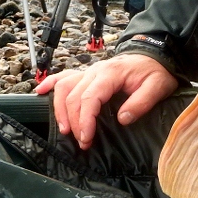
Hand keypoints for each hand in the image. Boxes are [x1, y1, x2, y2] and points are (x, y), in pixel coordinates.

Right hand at [35, 53, 177, 148]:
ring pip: (64, 86)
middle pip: (73, 95)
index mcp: (111, 73)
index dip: (85, 120)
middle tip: (82, 142)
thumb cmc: (156, 72)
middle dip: (74, 121)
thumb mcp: (158, 87)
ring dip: (60, 109)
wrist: (155, 55)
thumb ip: (141, 103)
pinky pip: (64, 76)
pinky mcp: (87, 73)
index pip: (90, 97)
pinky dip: (51, 84)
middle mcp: (96, 70)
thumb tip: (122, 119)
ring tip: (64, 130)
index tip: (86, 138)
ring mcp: (89, 71)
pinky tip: (39, 92)